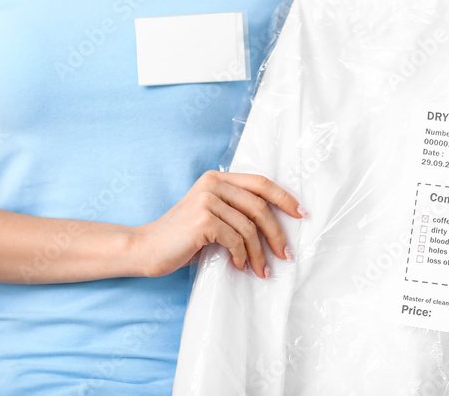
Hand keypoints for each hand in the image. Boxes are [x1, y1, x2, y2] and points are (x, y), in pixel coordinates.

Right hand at [132, 170, 305, 278]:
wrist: (146, 248)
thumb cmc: (182, 237)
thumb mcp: (211, 215)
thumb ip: (235, 210)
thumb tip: (276, 225)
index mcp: (217, 178)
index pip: (261, 182)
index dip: (285, 198)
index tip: (302, 214)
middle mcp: (213, 184)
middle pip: (260, 206)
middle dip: (277, 233)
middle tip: (286, 254)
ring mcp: (207, 200)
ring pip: (250, 227)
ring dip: (260, 253)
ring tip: (262, 270)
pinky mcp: (203, 220)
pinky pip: (236, 239)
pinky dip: (242, 256)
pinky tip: (240, 266)